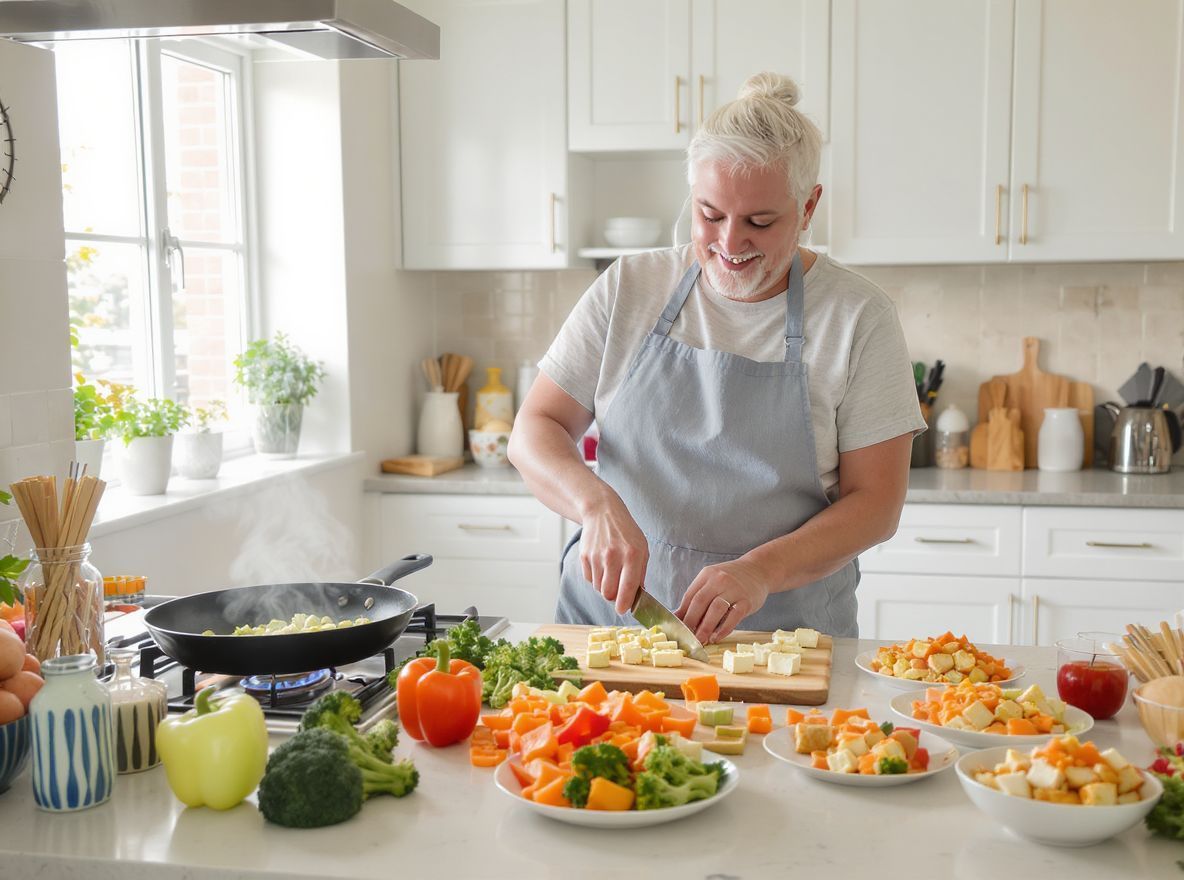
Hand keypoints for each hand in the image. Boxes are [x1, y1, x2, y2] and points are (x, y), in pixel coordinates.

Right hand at [579, 497, 648, 614]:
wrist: (602, 512)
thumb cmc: (626, 532)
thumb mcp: (642, 548)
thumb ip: (641, 572)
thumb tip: (639, 596)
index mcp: (632, 555)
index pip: (628, 587)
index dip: (625, 604)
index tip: (623, 610)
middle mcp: (614, 556)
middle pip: (609, 593)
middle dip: (613, 598)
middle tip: (618, 593)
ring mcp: (597, 556)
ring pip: (598, 588)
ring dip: (605, 587)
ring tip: (611, 575)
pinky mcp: (585, 556)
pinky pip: (589, 579)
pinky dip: (596, 579)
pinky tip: (601, 566)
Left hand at [675, 558, 769, 643]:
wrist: (758, 570)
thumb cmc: (731, 579)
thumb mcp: (712, 581)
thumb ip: (697, 597)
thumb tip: (678, 616)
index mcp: (707, 575)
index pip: (690, 596)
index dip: (682, 614)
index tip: (677, 628)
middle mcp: (719, 579)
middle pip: (700, 602)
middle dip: (691, 622)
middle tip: (687, 637)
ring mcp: (734, 589)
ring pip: (716, 609)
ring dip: (706, 627)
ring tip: (700, 640)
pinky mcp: (747, 600)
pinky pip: (734, 616)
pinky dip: (724, 629)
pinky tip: (716, 637)